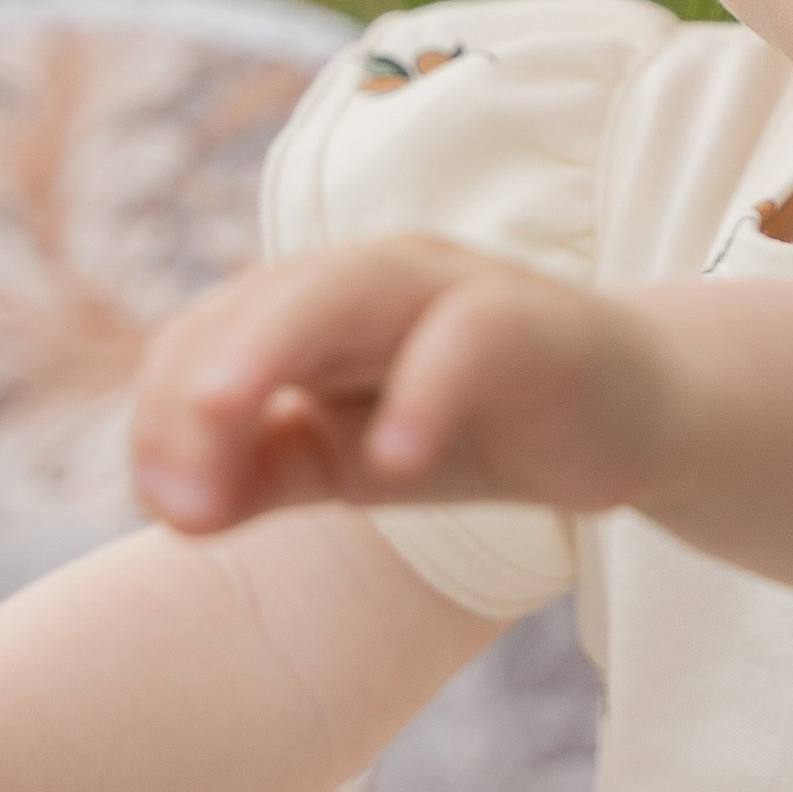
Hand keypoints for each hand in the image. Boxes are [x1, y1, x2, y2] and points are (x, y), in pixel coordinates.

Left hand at [131, 235, 676, 538]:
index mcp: (313, 306)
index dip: (162, 416)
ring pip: (347, 289)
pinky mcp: (530, 319)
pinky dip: (424, 387)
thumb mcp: (351, 463)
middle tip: (165, 482)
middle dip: (194, 378)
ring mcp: (452, 287)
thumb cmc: (474, 428)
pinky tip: (394, 457)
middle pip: (260, 299)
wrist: (630, 418)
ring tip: (220, 411)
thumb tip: (169, 511)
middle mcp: (371, 278)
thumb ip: (261, 476)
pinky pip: (467, 336)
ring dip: (273, 343)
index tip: (162, 513)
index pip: (206, 336)